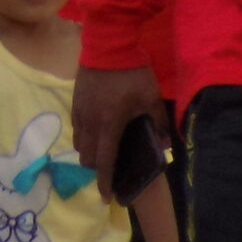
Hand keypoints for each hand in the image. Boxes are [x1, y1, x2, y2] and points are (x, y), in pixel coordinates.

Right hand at [72, 65, 163, 201]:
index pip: (105, 161)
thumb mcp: (152, 98)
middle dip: (97, 168)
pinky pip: (76, 127)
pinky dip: (84, 136)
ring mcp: (80, 111)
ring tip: (102, 151)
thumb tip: (166, 146)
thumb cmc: (133, 72)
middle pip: (87, 156)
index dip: (105, 182)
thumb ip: (159, 123)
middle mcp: (91, 122)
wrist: (109, 43)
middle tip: (109, 170)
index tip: (106, 198)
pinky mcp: (75, 100)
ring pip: (79, 143)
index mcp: (110, 124)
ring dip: (89, 152)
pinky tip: (95, 131)